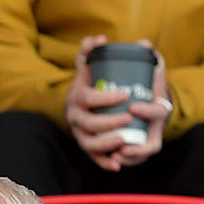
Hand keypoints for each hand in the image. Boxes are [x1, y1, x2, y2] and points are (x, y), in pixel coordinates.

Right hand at [65, 35, 168, 171]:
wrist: (88, 103)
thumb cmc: (94, 82)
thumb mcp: (91, 65)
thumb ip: (91, 50)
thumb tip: (100, 38)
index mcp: (75, 97)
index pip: (87, 99)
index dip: (105, 98)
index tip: (126, 94)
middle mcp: (74, 118)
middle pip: (89, 124)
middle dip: (109, 122)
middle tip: (130, 117)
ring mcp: (79, 134)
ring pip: (89, 144)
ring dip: (107, 144)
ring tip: (125, 140)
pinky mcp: (88, 147)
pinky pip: (94, 158)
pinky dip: (104, 162)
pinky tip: (118, 164)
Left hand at [115, 40, 170, 166]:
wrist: (141, 100)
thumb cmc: (141, 84)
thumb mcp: (145, 68)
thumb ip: (144, 54)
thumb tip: (141, 43)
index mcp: (159, 108)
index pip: (159, 113)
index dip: (148, 111)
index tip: (132, 106)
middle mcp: (153, 128)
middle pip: (152, 143)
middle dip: (139, 144)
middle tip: (120, 137)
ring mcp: (144, 140)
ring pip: (141, 156)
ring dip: (131, 157)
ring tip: (116, 153)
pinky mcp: (132, 150)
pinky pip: (130, 163)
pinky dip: (121, 164)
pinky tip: (112, 163)